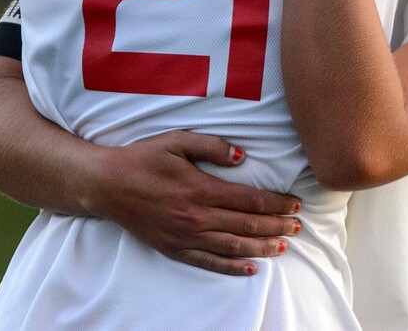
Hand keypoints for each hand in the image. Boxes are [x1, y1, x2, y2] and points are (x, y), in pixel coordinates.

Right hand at [85, 130, 301, 275]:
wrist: (108, 185)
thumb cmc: (144, 158)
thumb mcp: (177, 141)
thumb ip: (212, 146)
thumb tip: (242, 157)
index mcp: (201, 189)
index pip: (249, 199)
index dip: (276, 203)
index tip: (295, 204)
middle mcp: (197, 217)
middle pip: (247, 225)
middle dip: (276, 226)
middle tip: (298, 226)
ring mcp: (186, 237)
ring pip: (233, 246)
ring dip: (262, 247)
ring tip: (284, 246)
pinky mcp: (175, 249)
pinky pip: (209, 262)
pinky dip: (233, 267)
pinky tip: (251, 267)